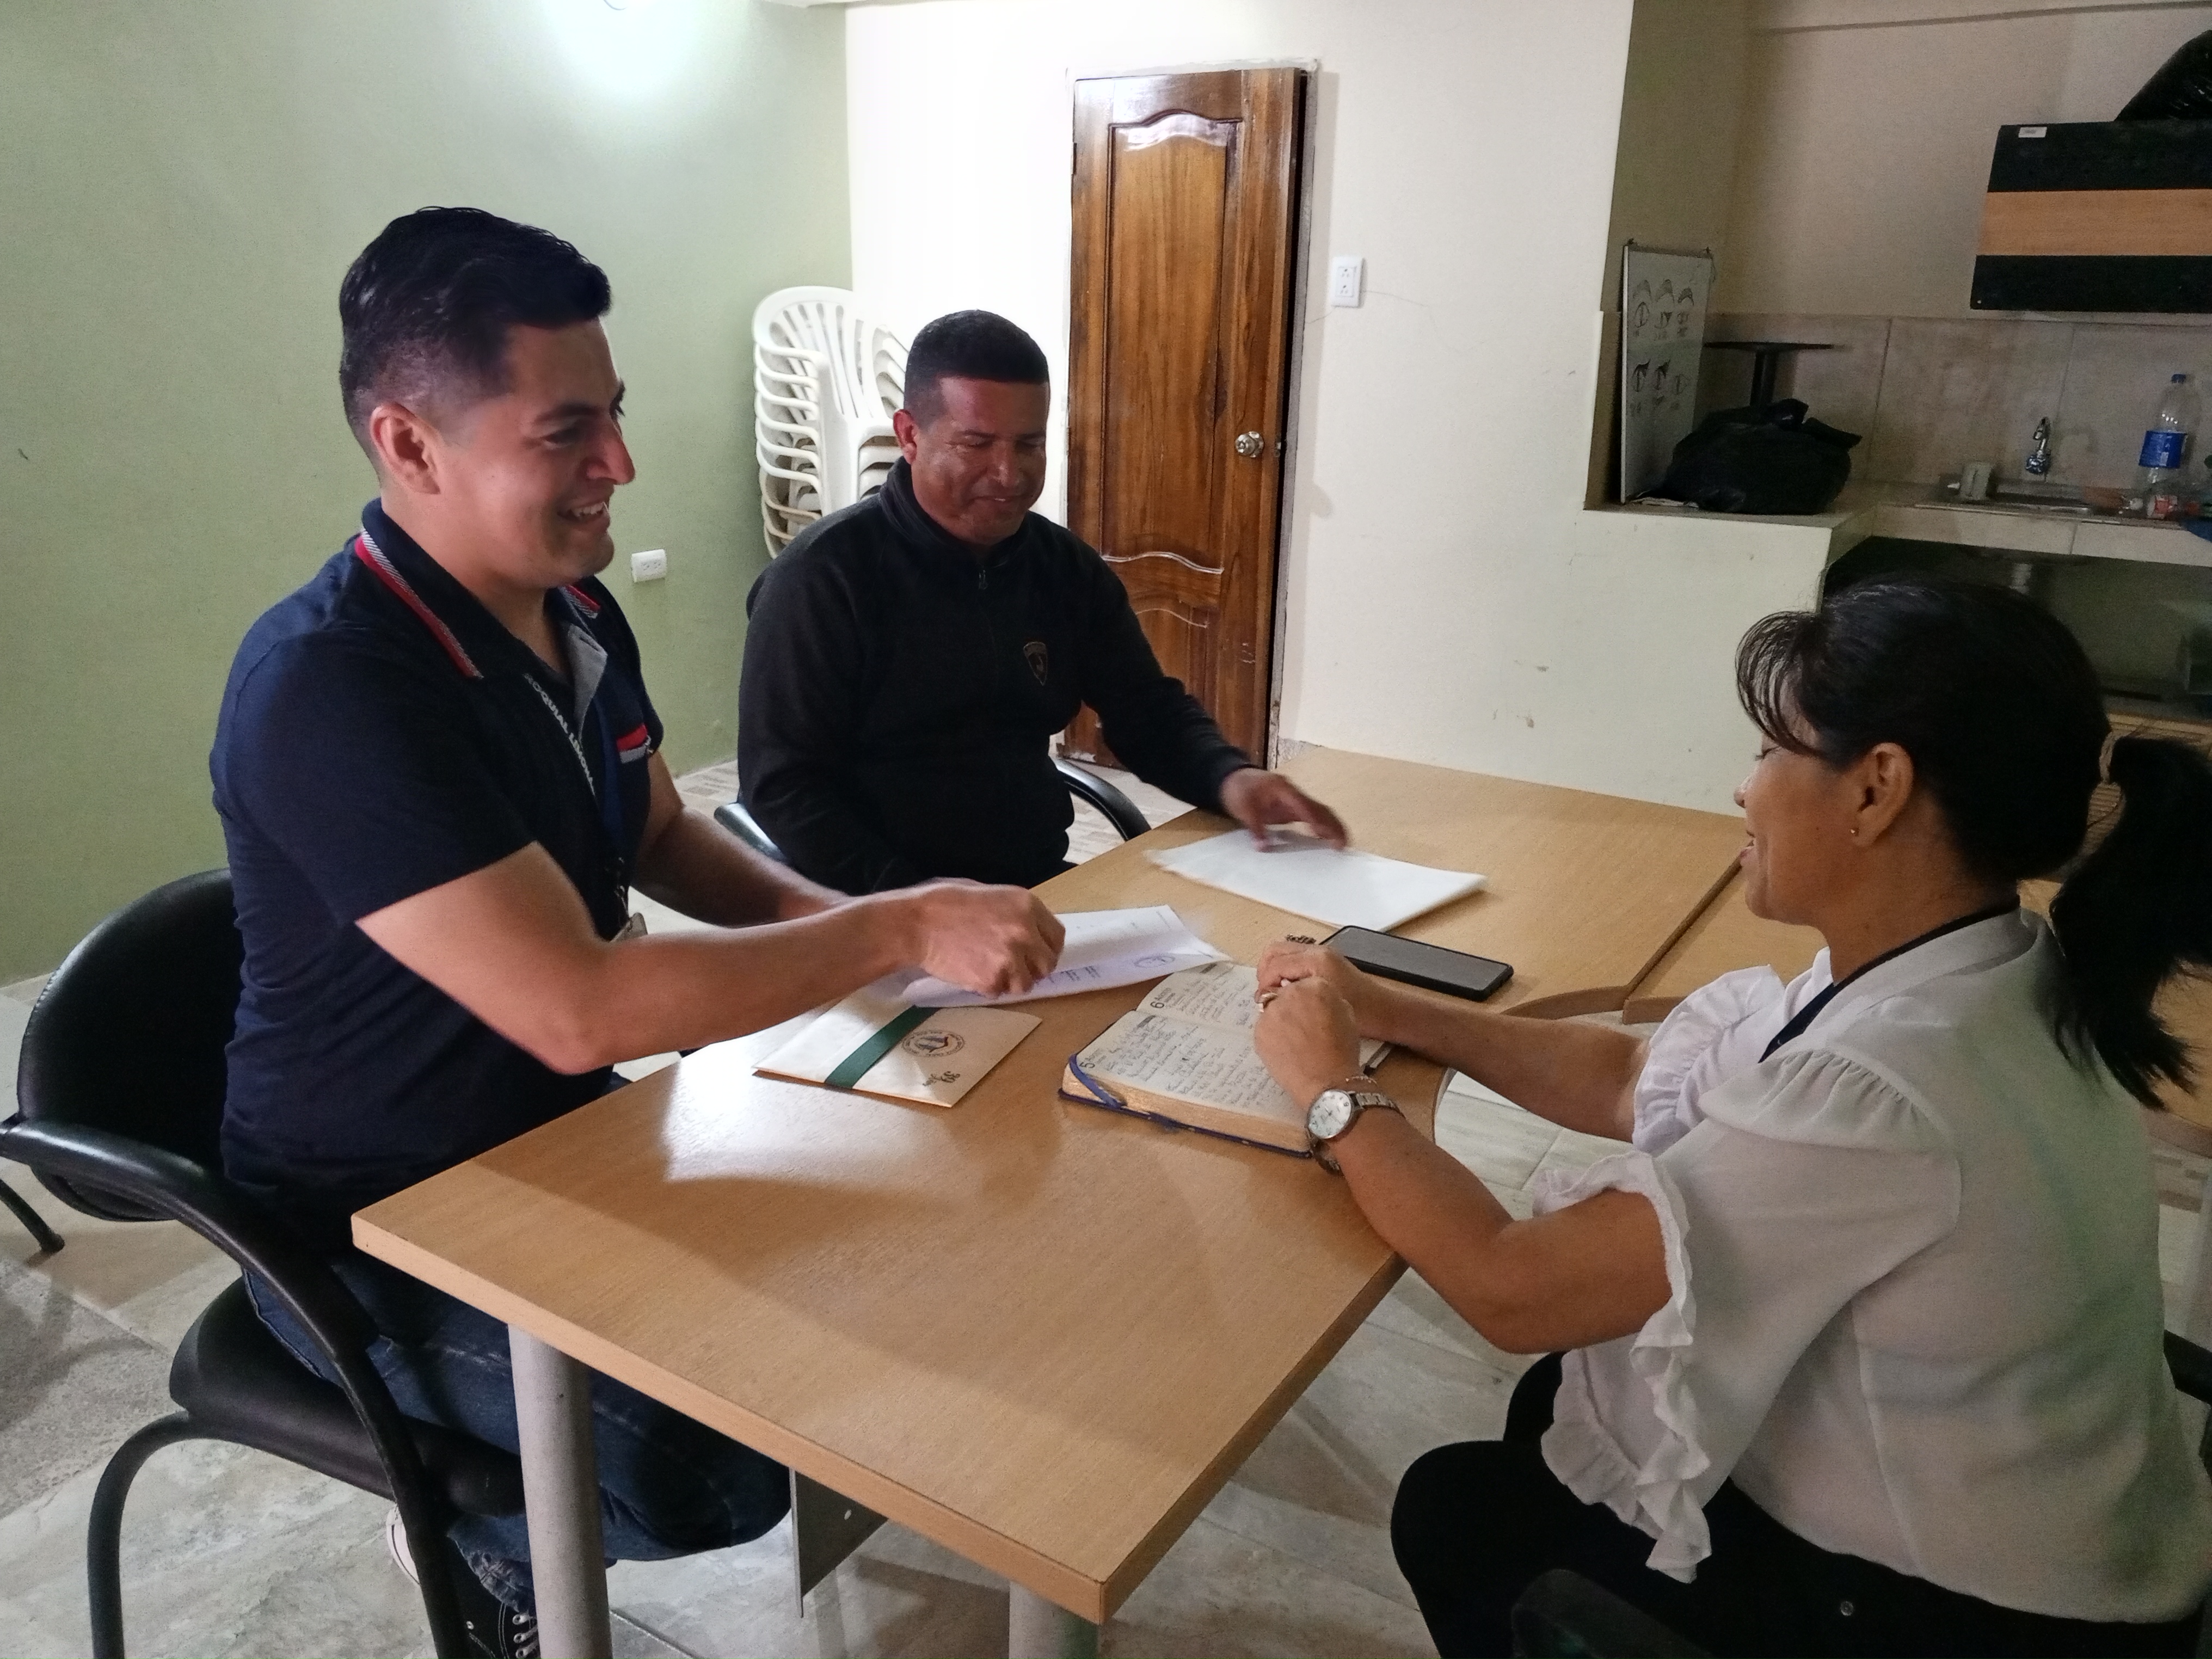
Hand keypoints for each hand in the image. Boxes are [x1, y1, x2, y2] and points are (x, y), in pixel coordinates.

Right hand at [902, 881, 1064, 995]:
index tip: (1036, 954)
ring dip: (1011, 981)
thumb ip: (1014, 912)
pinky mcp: (992, 980)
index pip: (1057, 936)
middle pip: (1048, 963)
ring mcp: (1010, 958)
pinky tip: (970, 972)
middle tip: (1014, 967)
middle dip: (1033, 968)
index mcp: (1027, 905)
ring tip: (988, 969)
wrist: (915, 924)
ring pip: (1026, 984)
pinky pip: (999, 992)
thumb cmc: (944, 903)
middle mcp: (1025, 931)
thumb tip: (1029, 929)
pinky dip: (987, 988)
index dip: (1047, 948)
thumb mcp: (988, 894)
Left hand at [1218, 768, 1347, 848]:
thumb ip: (1255, 828)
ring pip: (1319, 811)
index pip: (1304, 806)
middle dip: (1332, 824)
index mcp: (1283, 789)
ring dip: (1331, 826)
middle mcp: (1293, 793)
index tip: (1325, 835)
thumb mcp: (1243, 809)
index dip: (1316, 820)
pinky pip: (1311, 816)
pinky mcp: (1291, 808)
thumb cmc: (1238, 790)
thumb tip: (1263, 847)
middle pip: (1319, 808)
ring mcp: (1294, 800)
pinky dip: (1321, 827)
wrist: (1233, 778)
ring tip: (1342, 844)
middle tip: (1344, 843)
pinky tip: (1327, 840)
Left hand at [1254, 975, 1364, 1107]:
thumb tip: (1315, 995)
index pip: (1306, 983)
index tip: (1311, 1011)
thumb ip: (1328, 997)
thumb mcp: (1346, 1013)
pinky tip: (1285, 1050)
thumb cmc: (1342, 1050)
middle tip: (1301, 1027)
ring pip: (1272, 1010)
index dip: (1308, 999)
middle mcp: (1290, 994)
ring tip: (1293, 1041)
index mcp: (1316, 986)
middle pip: (1285, 993)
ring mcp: (1271, 1013)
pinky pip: (1264, 1028)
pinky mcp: (1259, 1032)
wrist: (1327, 1082)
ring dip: (1280, 1020)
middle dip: (1292, 1006)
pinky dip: (1272, 1036)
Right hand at [1257, 941, 1392, 1036]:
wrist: (1384, 1012)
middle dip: (1265, 971)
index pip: (1275, 963)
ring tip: (1275, 992)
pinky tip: (1290, 991)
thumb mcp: (1320, 1006)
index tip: (1262, 1000)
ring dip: (1275, 969)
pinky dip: (1287, 970)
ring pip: (1285, 953)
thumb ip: (1289, 997)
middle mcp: (1318, 951)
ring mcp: (1323, 954)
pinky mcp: (1326, 961)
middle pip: (1276, 950)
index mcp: (1316, 960)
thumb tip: (1267, 997)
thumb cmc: (1360, 1013)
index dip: (1264, 982)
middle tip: (1264, 993)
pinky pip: (1296, 958)